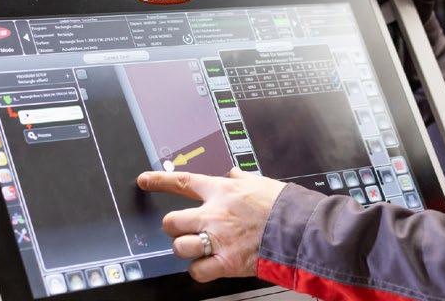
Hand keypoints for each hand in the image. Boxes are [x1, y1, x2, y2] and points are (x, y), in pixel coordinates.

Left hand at [136, 168, 286, 282]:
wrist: (299, 228)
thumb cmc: (283, 205)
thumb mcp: (261, 182)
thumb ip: (242, 179)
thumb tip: (233, 173)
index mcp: (222, 190)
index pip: (183, 182)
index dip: (159, 180)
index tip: (145, 180)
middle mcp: (214, 214)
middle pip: (172, 221)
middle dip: (174, 227)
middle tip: (183, 230)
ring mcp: (217, 239)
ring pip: (180, 247)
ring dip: (185, 249)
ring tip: (198, 249)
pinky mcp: (225, 262)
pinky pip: (197, 271)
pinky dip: (200, 270)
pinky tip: (208, 266)